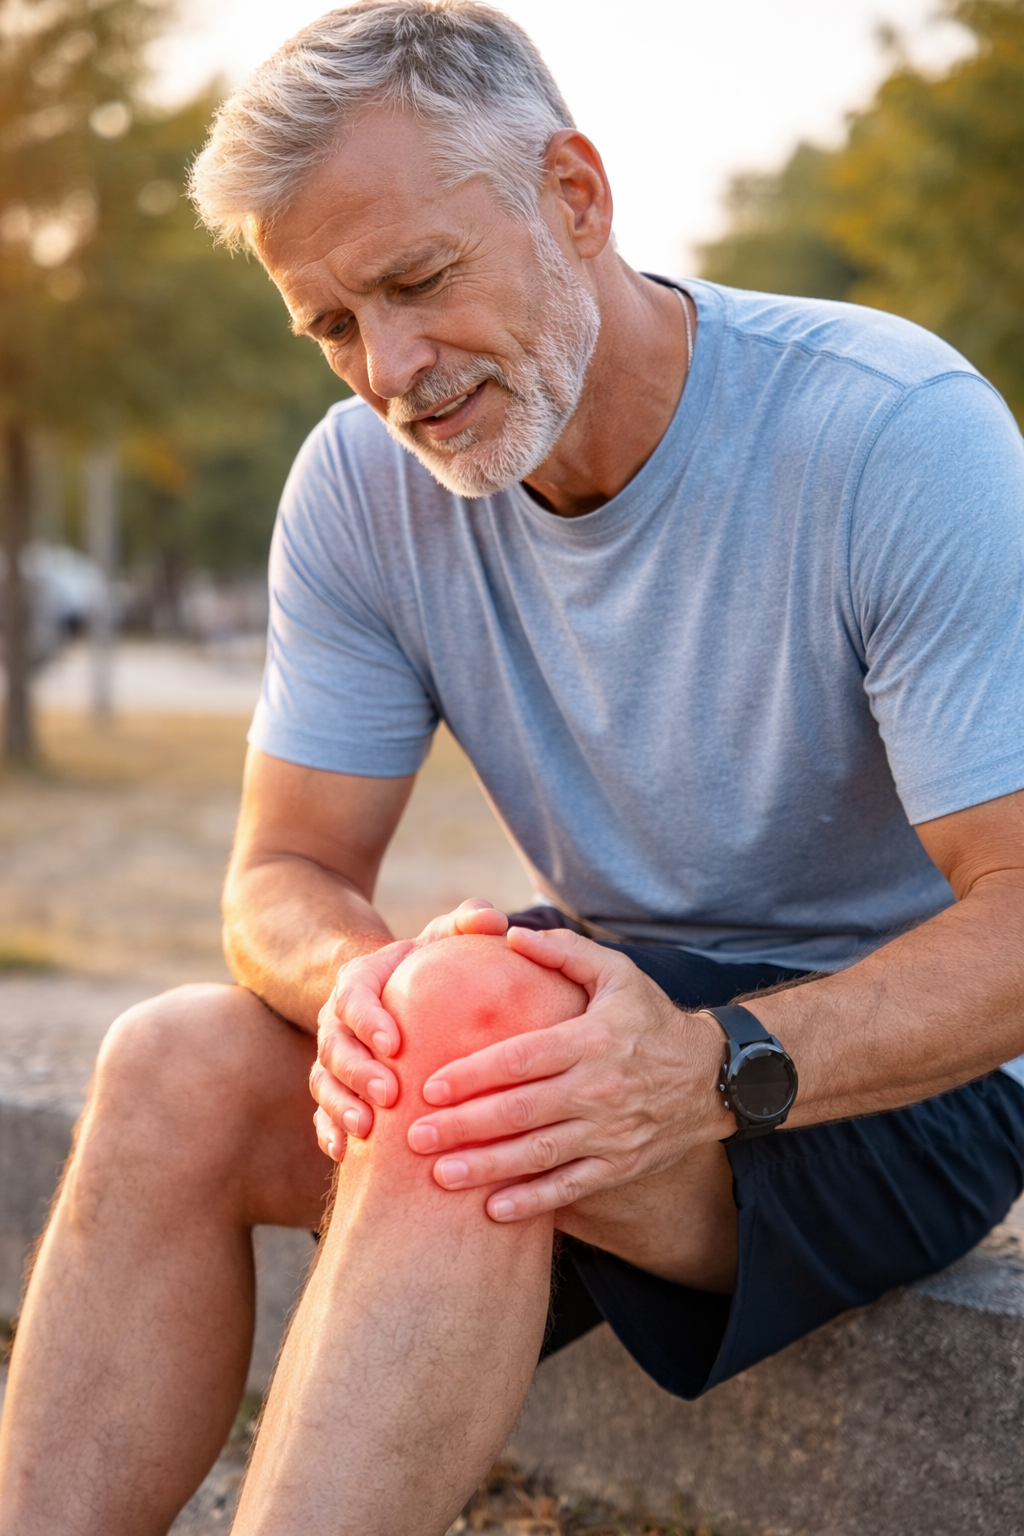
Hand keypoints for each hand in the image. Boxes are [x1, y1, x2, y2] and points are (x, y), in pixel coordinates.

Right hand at [310, 899, 508, 1159]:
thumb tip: (493, 920)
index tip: (395, 1043)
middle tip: (389, 1095)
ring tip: (366, 1130)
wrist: (397, 994)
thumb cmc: (430, 966)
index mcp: (359, 982)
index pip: (354, 998)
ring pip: (323, 1082)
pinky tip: (345, 1153)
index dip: (369, 1020)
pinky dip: (328, 1131)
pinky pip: (321, 1113)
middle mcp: (337, 1021)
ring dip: (341, 1107)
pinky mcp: (335, 1089)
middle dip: (358, 1072)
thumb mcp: (445, 938)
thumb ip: (467, 922)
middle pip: (334, 1047)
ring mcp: (332, 1058)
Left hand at [406, 927, 732, 1220]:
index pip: (521, 1058)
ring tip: (440, 1177)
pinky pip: (572, 1187)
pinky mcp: (621, 1164)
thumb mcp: (618, 973)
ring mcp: (611, 1132)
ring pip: (539, 1154)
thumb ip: (564, 953)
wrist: (715, 1075)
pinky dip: (533, 1201)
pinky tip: (493, 1210)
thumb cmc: (652, 1019)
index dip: (474, 1074)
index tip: (430, 1085)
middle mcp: (599, 1089)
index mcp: (591, 1039)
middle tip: (415, 1137)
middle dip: (464, 1127)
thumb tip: (510, 934)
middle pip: (520, 1111)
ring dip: (487, 1168)